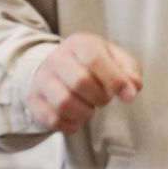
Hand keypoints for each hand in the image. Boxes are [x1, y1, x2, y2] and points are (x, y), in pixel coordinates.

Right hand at [26, 34, 142, 133]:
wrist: (54, 68)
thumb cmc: (90, 64)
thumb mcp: (112, 58)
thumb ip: (129, 70)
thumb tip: (134, 87)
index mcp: (79, 44)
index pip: (95, 59)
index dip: (115, 80)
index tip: (128, 96)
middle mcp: (57, 58)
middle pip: (80, 82)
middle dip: (100, 97)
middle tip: (104, 99)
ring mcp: (42, 79)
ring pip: (64, 103)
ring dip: (85, 113)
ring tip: (89, 107)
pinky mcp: (34, 100)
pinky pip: (53, 119)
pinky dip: (70, 125)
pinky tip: (77, 118)